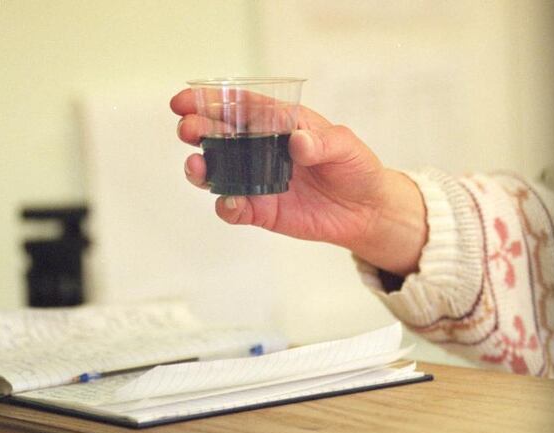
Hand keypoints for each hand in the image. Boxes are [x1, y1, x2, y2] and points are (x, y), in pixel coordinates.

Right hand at [170, 89, 427, 275]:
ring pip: (218, 171)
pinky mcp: (261, 210)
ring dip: (202, 167)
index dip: (211, 101)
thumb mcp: (346, 146)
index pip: (239, 106)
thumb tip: (298, 142)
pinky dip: (226, 205)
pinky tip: (229, 202)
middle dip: (197, 130)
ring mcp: (257, 180)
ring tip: (197, 166)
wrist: (366, 210)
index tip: (186, 101)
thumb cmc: (356, 167)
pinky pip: (234, 207)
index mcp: (277, 123)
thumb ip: (322, 142)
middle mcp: (260, 149)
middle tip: (189, 129)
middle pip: (219, 135)